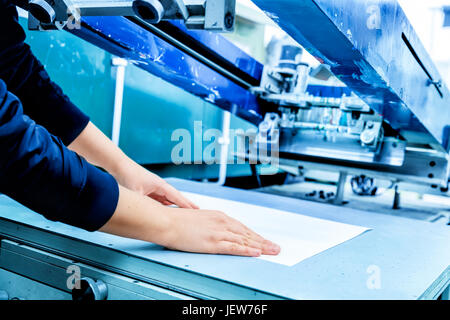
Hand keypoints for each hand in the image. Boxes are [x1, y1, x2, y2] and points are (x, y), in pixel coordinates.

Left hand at [115, 161, 198, 208]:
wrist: (119, 165)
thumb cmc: (128, 175)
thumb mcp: (136, 193)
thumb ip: (142, 205)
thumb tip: (145, 216)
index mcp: (159, 185)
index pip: (176, 196)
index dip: (185, 204)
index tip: (195, 210)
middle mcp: (158, 185)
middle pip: (175, 197)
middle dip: (185, 204)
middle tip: (196, 210)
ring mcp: (153, 187)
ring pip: (167, 198)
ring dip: (175, 204)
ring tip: (184, 212)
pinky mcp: (146, 189)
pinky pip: (159, 198)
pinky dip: (165, 204)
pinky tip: (166, 209)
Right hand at [164, 207, 280, 255]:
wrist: (166, 221)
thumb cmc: (177, 220)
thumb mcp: (198, 219)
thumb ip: (209, 224)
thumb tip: (214, 230)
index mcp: (218, 216)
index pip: (242, 228)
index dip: (254, 236)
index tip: (263, 241)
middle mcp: (222, 222)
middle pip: (247, 234)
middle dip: (263, 241)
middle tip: (275, 247)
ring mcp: (218, 232)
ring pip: (245, 240)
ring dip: (261, 246)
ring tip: (272, 251)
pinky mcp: (213, 242)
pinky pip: (234, 247)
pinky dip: (247, 250)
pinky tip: (256, 253)